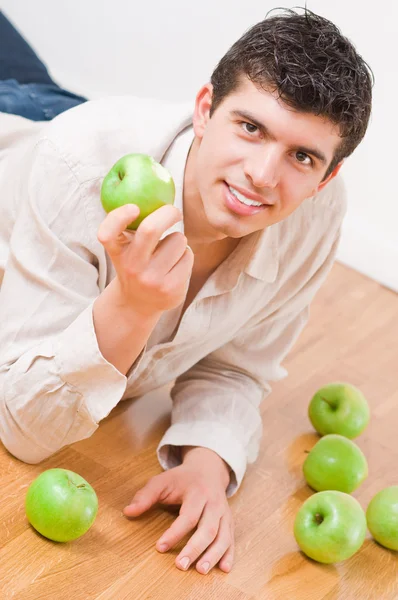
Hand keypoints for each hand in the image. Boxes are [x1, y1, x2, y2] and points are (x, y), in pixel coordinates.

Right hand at [97, 203, 193, 317]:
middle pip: (151, 229)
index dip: (119, 217)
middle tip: (174, 212)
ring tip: (169, 252)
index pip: (108, 234)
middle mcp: (132, 267)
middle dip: (168, 212)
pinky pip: (188, 256)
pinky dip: (185, 255)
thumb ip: (131, 227)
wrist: (139, 303)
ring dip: (178, 240)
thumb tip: (156, 195)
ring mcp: (152, 280)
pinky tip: (175, 266)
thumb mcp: (125, 248)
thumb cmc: (135, 264)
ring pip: (178, 239)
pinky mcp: (171, 289)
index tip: (134, 207)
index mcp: (117, 252)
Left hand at [123, 447, 233, 574]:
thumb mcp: (162, 481)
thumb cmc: (182, 478)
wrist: (208, 469)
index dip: (175, 532)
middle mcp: (214, 503)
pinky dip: (228, 554)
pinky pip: (231, 539)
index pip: (188, 516)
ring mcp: (224, 513)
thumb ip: (145, 496)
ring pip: (222, 536)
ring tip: (200, 571)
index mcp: (197, 493)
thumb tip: (128, 512)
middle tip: (181, 565)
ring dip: (213, 555)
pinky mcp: (229, 522)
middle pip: (208, 528)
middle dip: (195, 548)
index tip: (160, 547)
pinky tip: (223, 569)